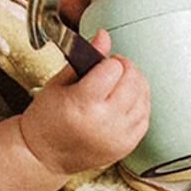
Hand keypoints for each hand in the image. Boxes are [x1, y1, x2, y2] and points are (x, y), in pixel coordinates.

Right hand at [19, 30, 149, 175]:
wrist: (45, 155)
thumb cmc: (48, 118)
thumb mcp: (59, 82)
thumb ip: (86, 58)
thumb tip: (103, 35)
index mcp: (82, 103)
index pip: (113, 68)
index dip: (109, 61)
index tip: (101, 65)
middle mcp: (104, 121)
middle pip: (132, 80)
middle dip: (125, 68)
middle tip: (113, 70)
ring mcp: (118, 136)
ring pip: (143, 97)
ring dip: (135, 84)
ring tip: (119, 85)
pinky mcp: (126, 146)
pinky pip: (145, 116)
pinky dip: (139, 104)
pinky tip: (125, 101)